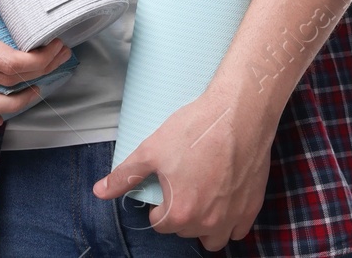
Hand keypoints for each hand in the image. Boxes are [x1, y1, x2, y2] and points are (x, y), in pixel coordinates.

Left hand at [92, 79, 275, 249]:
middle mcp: (207, 221)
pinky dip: (230, 222)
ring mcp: (232, 216)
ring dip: (204, 226)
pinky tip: (225, 201)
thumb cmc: (197, 128)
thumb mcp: (152, 149)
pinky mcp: (252, 206)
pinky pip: (238, 230)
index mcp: (180, 212)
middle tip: (184, 185)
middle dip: (181, 214)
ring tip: (202, 199)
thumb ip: (125, 175)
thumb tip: (99, 192)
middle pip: (185, 230)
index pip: (160, 224)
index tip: (166, 186)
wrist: (240, 112)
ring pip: (213, 238)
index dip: (159, 205)